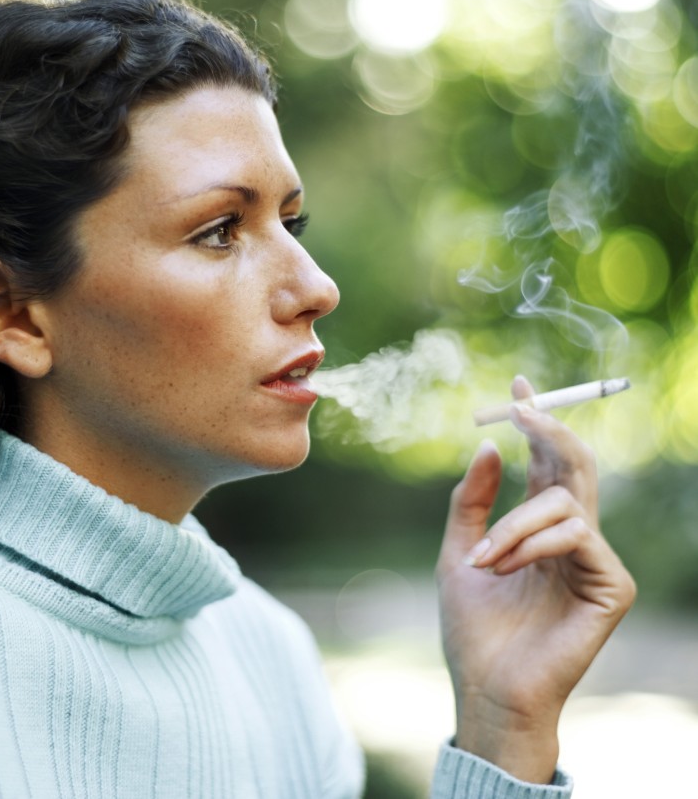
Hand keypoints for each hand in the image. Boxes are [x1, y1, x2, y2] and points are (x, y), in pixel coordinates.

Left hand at [437, 375, 635, 782]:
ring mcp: (595, 559)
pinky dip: (531, 543)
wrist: (485, 687)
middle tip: (518, 406)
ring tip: (482, 560)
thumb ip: (472, 500)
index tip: (518, 384)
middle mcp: (571, 535)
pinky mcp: (613, 585)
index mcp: (538, 525)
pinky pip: (575, 534)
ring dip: (512, 523)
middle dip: (546, 429)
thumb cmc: (472, 626)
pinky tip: (504, 568)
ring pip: (564, 500)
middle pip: (574, 464)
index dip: (537, 421)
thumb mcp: (459, 549)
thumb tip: (488, 444)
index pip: (547, 461)